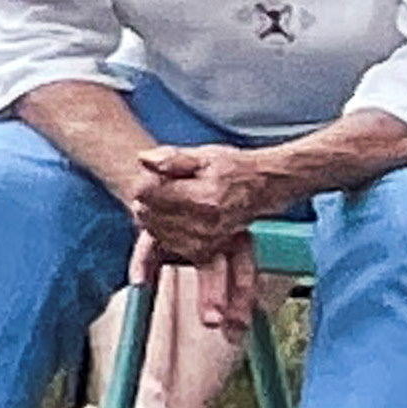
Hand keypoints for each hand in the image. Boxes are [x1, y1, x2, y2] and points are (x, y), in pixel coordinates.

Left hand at [126, 142, 289, 271]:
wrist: (263, 187)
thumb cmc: (232, 169)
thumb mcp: (204, 155)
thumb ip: (172, 158)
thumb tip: (143, 159)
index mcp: (203, 198)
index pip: (145, 192)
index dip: (145, 181)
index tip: (157, 175)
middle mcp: (204, 224)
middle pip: (146, 213)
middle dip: (148, 199)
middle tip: (165, 188)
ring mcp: (204, 241)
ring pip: (153, 229)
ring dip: (154, 215)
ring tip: (174, 201)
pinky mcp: (204, 252)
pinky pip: (166, 242)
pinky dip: (165, 230)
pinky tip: (178, 217)